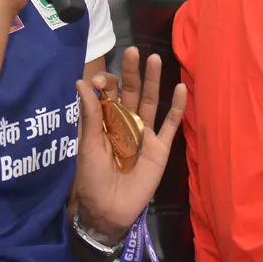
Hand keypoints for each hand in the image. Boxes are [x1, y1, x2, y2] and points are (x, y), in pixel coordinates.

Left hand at [71, 47, 185, 241]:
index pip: (107, 94)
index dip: (104, 84)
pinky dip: (176, 108)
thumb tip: (81, 82)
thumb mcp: (87, 145)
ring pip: (151, 102)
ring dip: (153, 82)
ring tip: (155, 59)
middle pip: (131, 92)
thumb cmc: (92, 178)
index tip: (97, 81)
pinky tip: (181, 88)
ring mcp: (144, 134)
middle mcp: (126, 122)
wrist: (108, 210)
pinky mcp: (160, 148)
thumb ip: (89, 115)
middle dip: (131, 72)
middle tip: (133, 51)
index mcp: (105, 121)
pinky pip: (170, 126)